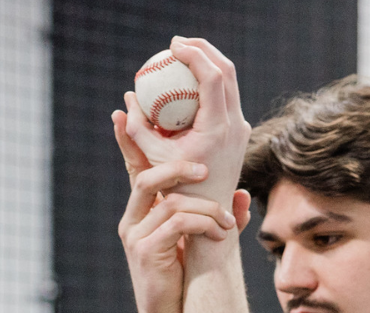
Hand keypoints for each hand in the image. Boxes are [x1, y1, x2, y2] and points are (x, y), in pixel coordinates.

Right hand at [114, 148, 250, 312]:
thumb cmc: (185, 281)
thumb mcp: (200, 242)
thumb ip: (215, 216)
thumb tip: (242, 195)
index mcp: (141, 213)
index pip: (134, 168)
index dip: (128, 139)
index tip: (122, 110)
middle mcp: (132, 220)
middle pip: (145, 176)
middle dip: (176, 167)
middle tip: (204, 170)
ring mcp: (135, 236)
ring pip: (169, 201)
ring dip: (204, 207)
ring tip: (226, 224)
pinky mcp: (145, 251)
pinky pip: (177, 223)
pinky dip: (203, 224)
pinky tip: (219, 235)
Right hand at [119, 37, 248, 207]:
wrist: (210, 211)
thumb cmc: (178, 189)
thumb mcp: (153, 159)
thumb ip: (137, 128)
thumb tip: (127, 99)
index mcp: (217, 129)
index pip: (212, 77)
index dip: (194, 54)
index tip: (174, 46)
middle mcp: (235, 125)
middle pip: (227, 71)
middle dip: (204, 49)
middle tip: (179, 43)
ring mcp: (241, 128)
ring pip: (231, 82)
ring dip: (209, 63)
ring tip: (185, 56)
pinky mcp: (240, 131)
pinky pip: (227, 96)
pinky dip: (212, 82)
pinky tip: (191, 81)